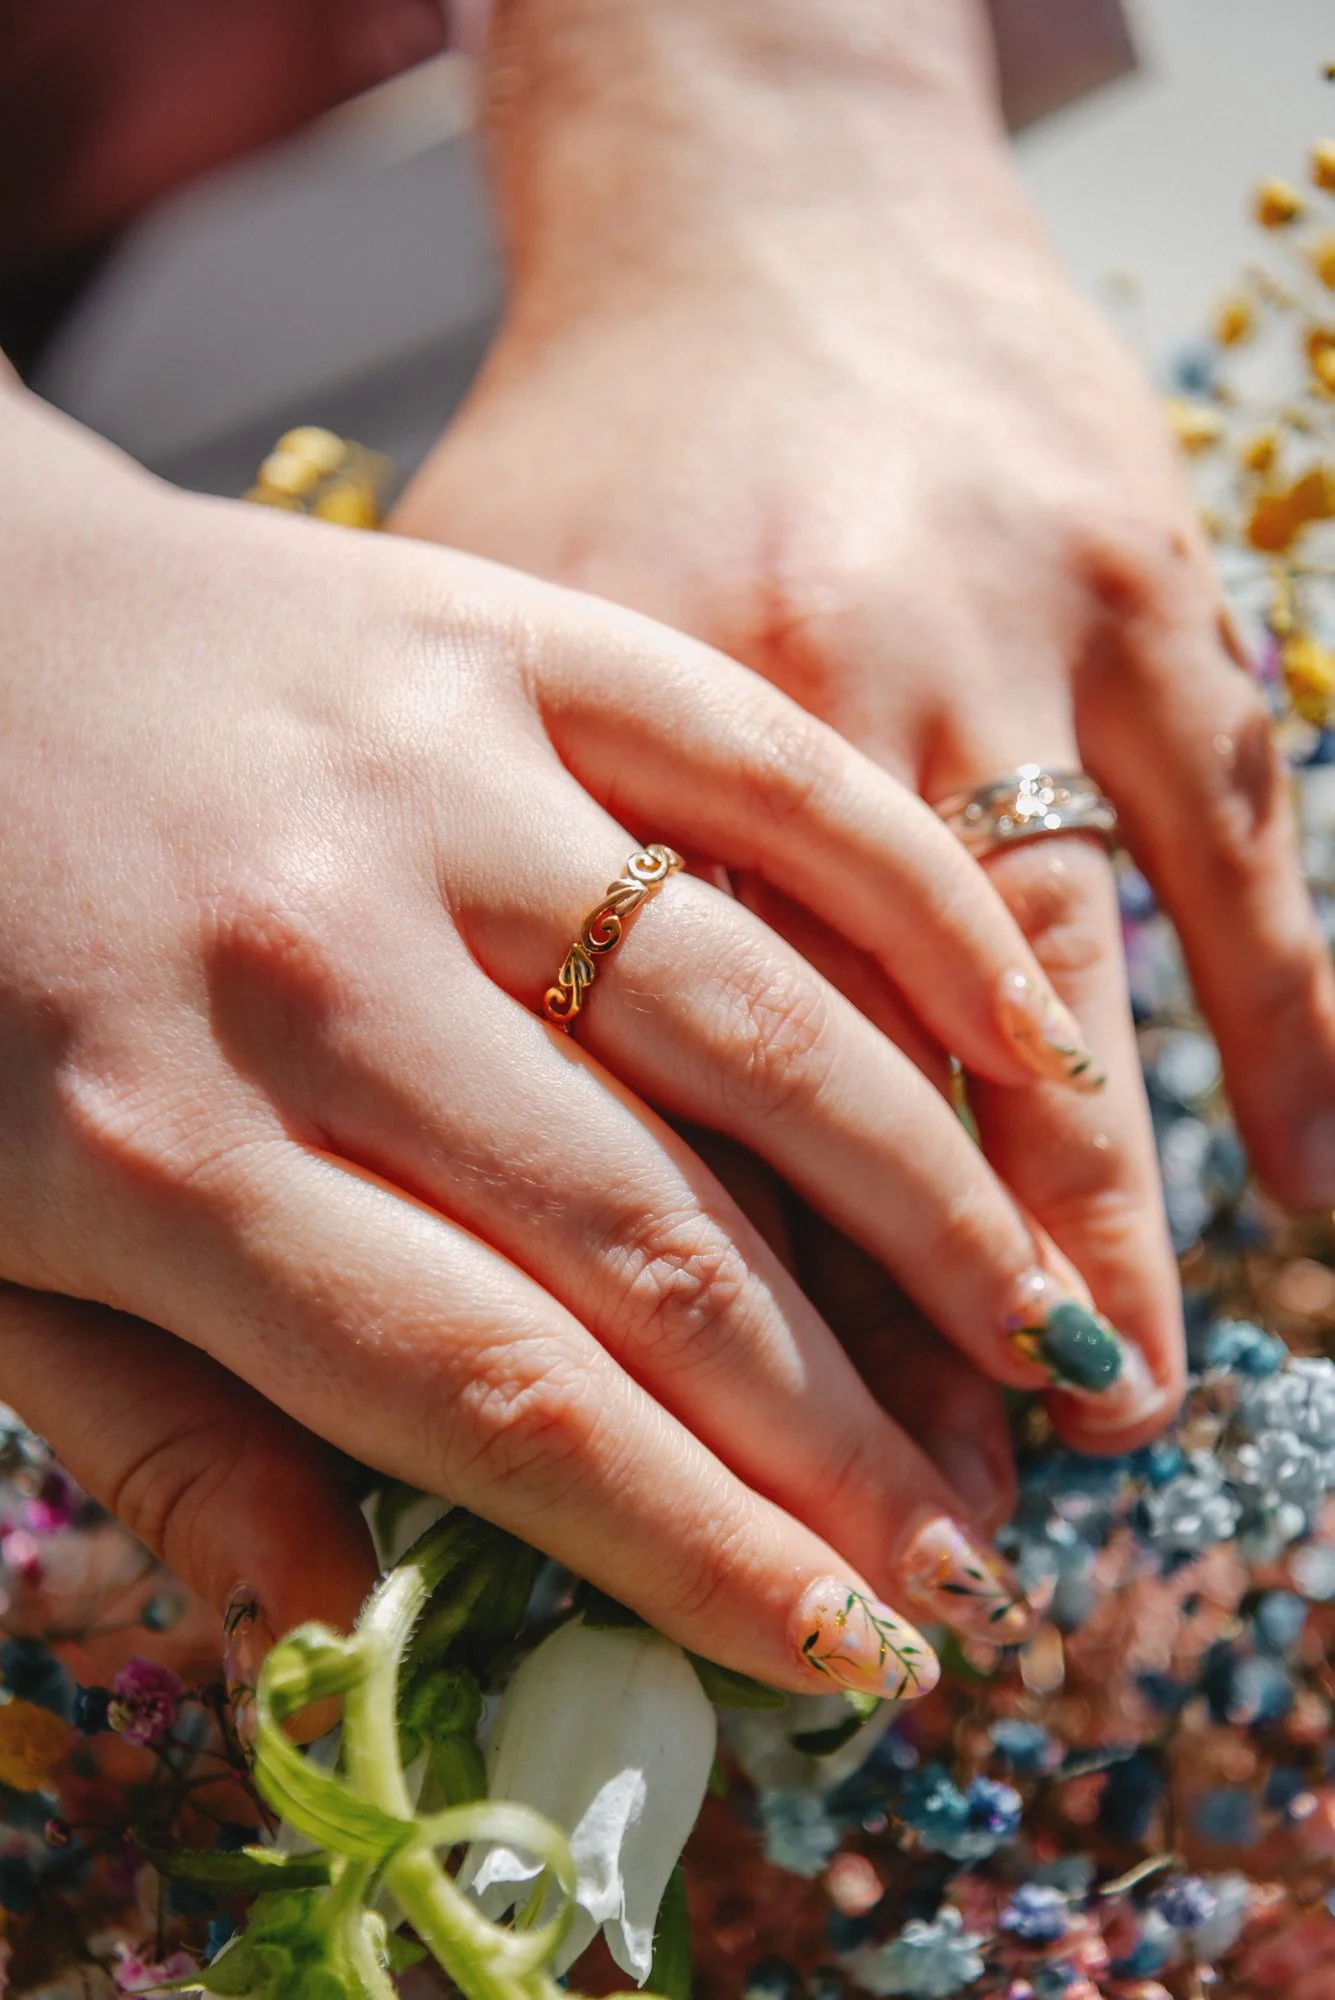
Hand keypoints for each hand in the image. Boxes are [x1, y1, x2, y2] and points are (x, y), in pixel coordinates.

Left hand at [0, 384, 1118, 1690]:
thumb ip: (146, 1435)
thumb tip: (349, 1612)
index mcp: (154, 1150)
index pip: (497, 1395)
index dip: (696, 1542)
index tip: (841, 1644)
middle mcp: (314, 970)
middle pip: (652, 1246)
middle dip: (838, 1432)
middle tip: (965, 1552)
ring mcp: (428, 782)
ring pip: (752, 1031)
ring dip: (928, 1209)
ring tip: (1038, 1345)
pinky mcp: (502, 636)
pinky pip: (760, 774)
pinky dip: (913, 911)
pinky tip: (1021, 1041)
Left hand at [397, 0, 1334, 1414]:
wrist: (765, 208)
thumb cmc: (591, 439)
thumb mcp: (478, 629)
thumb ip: (486, 869)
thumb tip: (486, 1166)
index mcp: (612, 699)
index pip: (682, 1061)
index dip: (729, 1288)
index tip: (756, 1468)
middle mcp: (816, 674)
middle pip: (873, 1056)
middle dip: (917, 1302)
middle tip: (949, 1504)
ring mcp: (1007, 633)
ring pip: (1069, 988)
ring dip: (1101, 1214)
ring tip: (1117, 1407)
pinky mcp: (1150, 592)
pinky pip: (1243, 847)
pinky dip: (1290, 1032)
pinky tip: (1312, 1195)